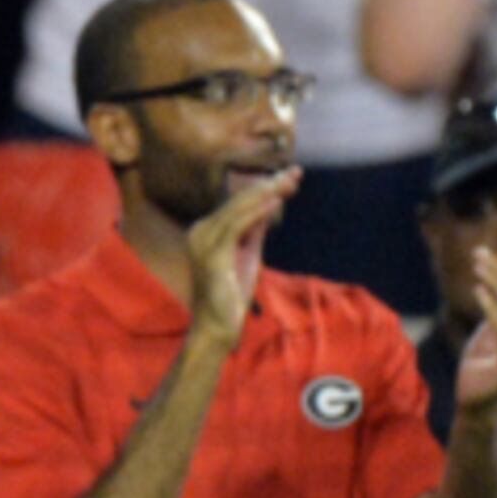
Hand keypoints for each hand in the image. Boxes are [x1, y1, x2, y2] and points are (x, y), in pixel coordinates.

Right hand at [182, 166, 297, 345]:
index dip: (265, 189)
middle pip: (239, 201)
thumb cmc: (230, 294)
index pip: (238, 203)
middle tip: (295, 172)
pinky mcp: (213, 252)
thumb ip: (253, 231)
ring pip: (239, 208)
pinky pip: (237, 225)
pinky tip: (275, 200)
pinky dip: (257, 211)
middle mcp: (201, 230)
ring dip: (267, 192)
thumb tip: (268, 205)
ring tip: (289, 180)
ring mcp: (204, 240)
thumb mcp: (246, 256)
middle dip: (269, 185)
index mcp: (206, 230)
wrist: (217, 325)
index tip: (289, 179)